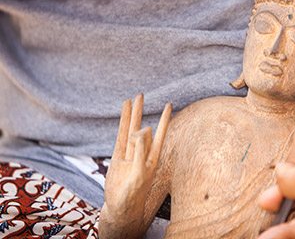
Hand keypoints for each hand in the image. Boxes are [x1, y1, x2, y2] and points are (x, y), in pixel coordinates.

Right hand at [101, 94, 171, 231]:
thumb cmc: (134, 194)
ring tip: (132, 98)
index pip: (161, 134)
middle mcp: (142, 152)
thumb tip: (145, 128)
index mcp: (153, 157)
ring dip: (132, 114)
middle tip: (142, 94)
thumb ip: (142, 151)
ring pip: (130, 129)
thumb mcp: (141, 172)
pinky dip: (121, 124)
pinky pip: (119, 137)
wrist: (120, 208)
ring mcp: (129, 154)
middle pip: (143, 127)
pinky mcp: (117, 157)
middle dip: (143, 111)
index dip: (164, 119)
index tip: (169, 104)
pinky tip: (122, 113)